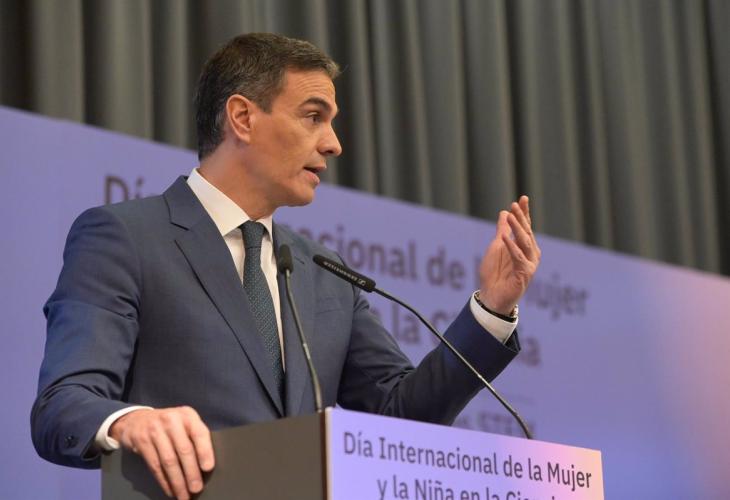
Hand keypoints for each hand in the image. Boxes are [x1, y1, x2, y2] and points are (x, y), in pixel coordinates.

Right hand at [110, 406, 214, 499]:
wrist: (138, 419)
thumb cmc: (170, 425)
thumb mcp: (184, 423)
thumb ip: (195, 437)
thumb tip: (206, 466)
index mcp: (188, 415)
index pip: (199, 433)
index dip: (204, 451)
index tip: (208, 468)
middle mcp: (172, 420)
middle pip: (184, 449)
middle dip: (191, 472)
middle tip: (196, 488)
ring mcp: (155, 430)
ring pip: (169, 460)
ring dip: (177, 481)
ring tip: (184, 495)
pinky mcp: (142, 441)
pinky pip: (155, 465)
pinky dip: (164, 481)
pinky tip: (170, 490)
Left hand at [479, 195, 540, 314]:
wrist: (491, 296)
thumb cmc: (494, 273)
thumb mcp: (496, 247)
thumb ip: (502, 231)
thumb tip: (504, 213)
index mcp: (524, 247)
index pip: (525, 227)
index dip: (524, 213)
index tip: (522, 199)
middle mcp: (530, 254)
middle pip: (527, 232)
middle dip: (521, 217)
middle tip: (515, 204)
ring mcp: (529, 264)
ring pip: (525, 242)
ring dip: (517, 228)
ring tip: (511, 215)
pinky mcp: (525, 274)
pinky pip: (518, 257)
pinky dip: (511, 246)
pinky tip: (505, 236)